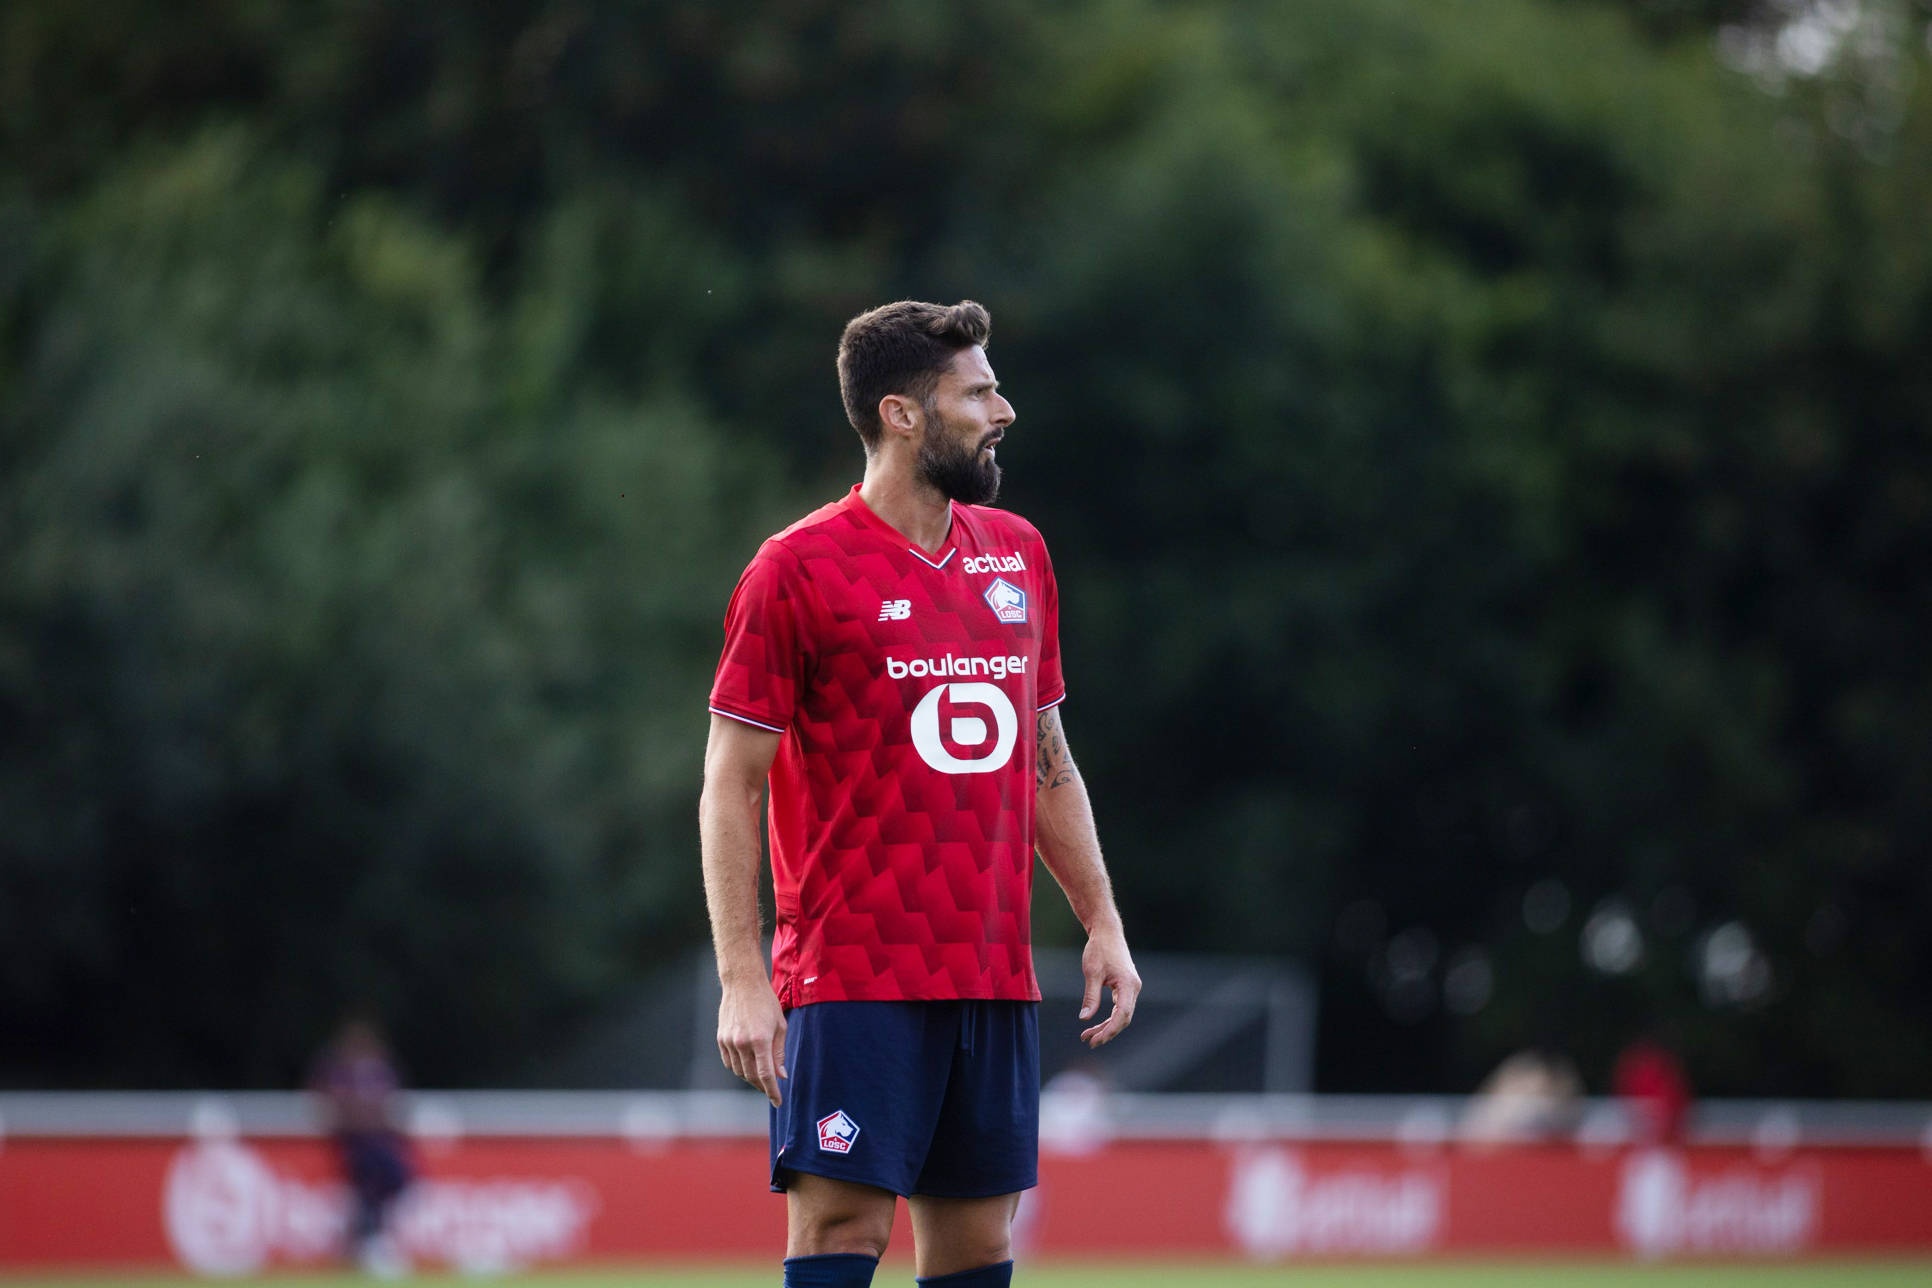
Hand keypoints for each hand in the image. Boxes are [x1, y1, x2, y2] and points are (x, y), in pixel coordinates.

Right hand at [717, 978, 787, 1104]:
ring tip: (761, 1078)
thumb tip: (781, 1075)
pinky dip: (738, 1069)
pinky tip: (747, 1067)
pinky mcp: (721, 1038)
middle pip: (751, 1076)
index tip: (777, 1102)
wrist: (742, 983)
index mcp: (760, 1040)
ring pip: (739, 1071)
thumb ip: (779, 1052)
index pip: (766, 1074)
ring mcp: (729, 1041)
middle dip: (762, 1086)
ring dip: (750, 1079)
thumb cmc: (766, 1002)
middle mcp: (742, 1043)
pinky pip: (729, 1062)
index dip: (772, 1091)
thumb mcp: (780, 1025)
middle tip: (771, 1090)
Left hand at [1078, 926, 1140, 1047]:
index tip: (1095, 1039)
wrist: (1106, 931)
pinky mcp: (1125, 987)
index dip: (1109, 1030)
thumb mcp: (1092, 973)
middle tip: (1088, 1041)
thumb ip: (1090, 997)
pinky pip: (1120, 1008)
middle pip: (1123, 1018)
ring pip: (1122, 1015)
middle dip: (1107, 1032)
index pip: (1122, 1015)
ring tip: (1088, 1036)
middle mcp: (1133, 988)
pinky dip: (1109, 1017)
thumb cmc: (1099, 949)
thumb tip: (1085, 1019)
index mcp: (1128, 985)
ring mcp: (1131, 988)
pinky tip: (1096, 1024)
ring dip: (1106, 1026)